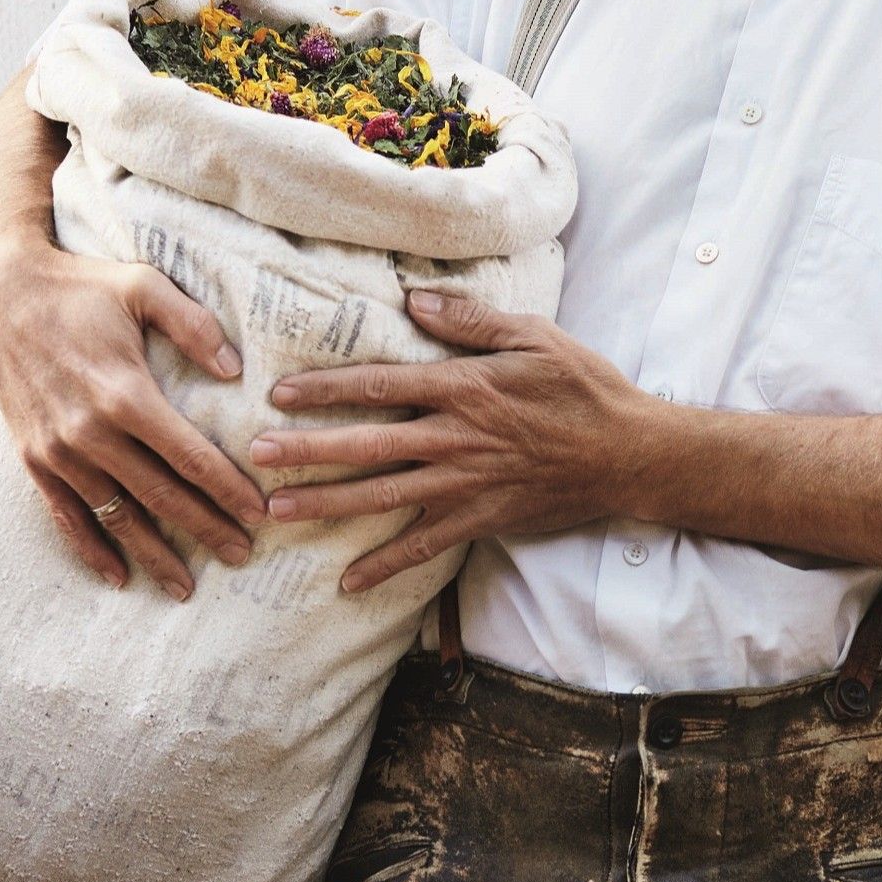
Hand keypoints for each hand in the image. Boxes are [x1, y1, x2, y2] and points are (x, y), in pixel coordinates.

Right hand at [0, 238, 268, 597]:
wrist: (4, 297)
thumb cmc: (84, 289)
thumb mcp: (144, 287)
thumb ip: (193, 325)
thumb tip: (236, 370)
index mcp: (125, 393)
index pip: (190, 456)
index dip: (228, 489)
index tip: (259, 513)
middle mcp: (90, 432)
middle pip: (161, 495)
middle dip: (205, 529)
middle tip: (242, 555)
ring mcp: (58, 451)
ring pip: (116, 516)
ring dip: (153, 553)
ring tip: (187, 585)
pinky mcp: (34, 459)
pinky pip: (67, 516)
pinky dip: (92, 550)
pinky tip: (118, 576)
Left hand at [250, 289, 657, 592]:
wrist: (627, 453)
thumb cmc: (583, 388)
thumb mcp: (534, 337)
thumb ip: (471, 321)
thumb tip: (414, 302)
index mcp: (464, 389)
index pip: (381, 385)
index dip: (326, 388)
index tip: (280, 392)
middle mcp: (455, 439)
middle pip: (367, 444)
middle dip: (306, 450)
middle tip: (254, 456)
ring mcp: (465, 485)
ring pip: (383, 497)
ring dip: (326, 504)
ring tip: (277, 509)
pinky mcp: (480, 520)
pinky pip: (424, 548)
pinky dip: (385, 566)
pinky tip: (347, 580)